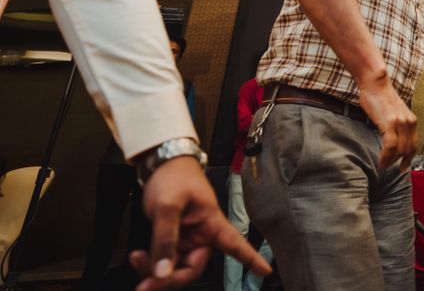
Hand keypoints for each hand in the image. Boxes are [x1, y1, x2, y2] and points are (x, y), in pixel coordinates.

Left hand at [129, 156, 271, 290]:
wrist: (160, 165)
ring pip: (175, 268)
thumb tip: (162, 272)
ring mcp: (186, 239)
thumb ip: (164, 240)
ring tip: (138, 260)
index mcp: (212, 223)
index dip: (251, 259)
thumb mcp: (168, 207)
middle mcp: (202, 235)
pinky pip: (164, 260)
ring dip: (156, 271)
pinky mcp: (173, 240)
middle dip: (169, 278)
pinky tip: (140, 258)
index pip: (235, 244)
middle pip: (192, 269)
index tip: (265, 271)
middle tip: (148, 283)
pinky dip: (151, 264)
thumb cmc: (174, 177)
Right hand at [358, 76, 417, 169]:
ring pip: (400, 150)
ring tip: (384, 166)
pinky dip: (386, 157)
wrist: (375, 83)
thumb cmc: (380, 95)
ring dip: (391, 161)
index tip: (404, 166)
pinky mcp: (390, 123)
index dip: (410, 157)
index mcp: (411, 120)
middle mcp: (409, 122)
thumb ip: (396, 124)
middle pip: (408, 149)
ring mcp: (400, 123)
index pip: (414, 144)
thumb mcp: (394, 112)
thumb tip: (392, 138)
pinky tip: (381, 161)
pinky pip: (390, 146)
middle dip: (401, 162)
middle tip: (392, 169)